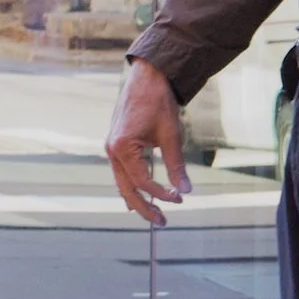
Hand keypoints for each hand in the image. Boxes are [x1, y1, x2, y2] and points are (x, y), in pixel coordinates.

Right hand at [106, 58, 189, 225]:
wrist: (147, 77)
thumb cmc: (158, 103)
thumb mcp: (171, 135)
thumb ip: (176, 165)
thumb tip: (187, 191)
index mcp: (122, 148)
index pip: (143, 182)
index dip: (162, 193)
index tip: (181, 198)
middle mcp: (112, 150)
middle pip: (127, 189)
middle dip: (144, 207)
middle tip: (163, 222)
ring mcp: (111, 147)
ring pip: (122, 182)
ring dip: (137, 199)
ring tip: (154, 214)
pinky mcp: (116, 144)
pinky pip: (122, 172)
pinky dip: (131, 185)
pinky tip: (140, 196)